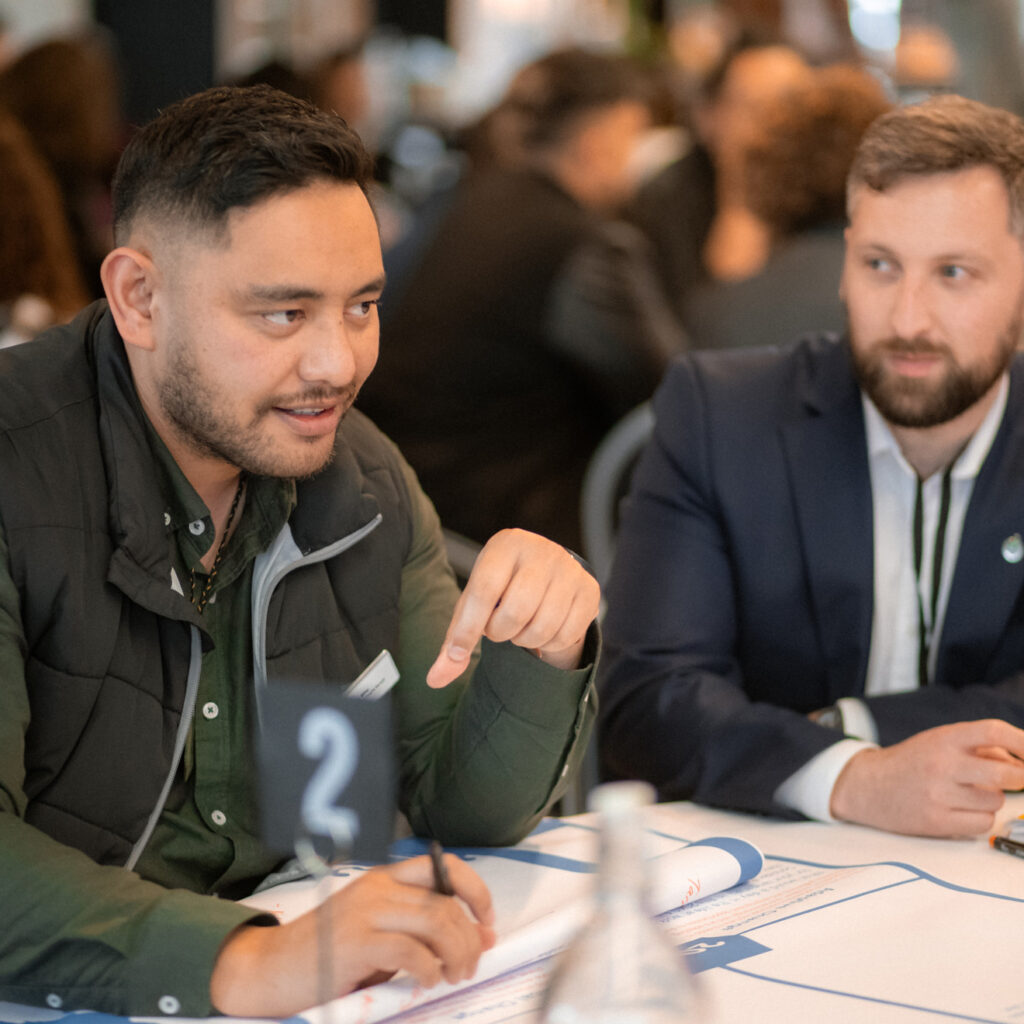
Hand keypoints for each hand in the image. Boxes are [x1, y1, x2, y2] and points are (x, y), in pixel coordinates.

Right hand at [211, 853, 494, 1017]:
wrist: (268, 969)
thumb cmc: (325, 956)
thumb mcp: (378, 935)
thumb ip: (421, 932)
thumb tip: (479, 939)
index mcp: (384, 879)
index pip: (443, 867)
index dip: (476, 892)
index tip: (488, 922)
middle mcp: (377, 887)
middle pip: (445, 902)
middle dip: (469, 937)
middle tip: (471, 965)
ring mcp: (365, 911)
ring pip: (435, 920)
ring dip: (456, 952)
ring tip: (453, 975)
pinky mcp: (355, 941)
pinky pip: (409, 950)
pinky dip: (428, 969)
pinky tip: (425, 981)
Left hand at [427, 529, 599, 687]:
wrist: (546, 572)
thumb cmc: (501, 589)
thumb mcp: (474, 605)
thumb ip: (455, 640)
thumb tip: (435, 680)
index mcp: (506, 545)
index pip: (484, 590)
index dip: (469, 627)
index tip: (458, 652)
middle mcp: (541, 550)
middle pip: (515, 611)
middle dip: (501, 632)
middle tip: (499, 627)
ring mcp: (569, 569)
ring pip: (542, 626)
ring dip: (525, 640)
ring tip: (521, 627)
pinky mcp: (590, 589)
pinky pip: (566, 634)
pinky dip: (550, 643)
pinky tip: (544, 629)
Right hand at [829, 719, 1023, 836]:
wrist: (868, 787)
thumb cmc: (913, 763)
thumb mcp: (940, 742)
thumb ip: (981, 748)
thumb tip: (1021, 763)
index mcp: (944, 738)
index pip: (994, 732)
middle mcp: (942, 764)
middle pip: (1007, 774)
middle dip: (1021, 778)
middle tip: (1018, 778)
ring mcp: (939, 794)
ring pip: (996, 801)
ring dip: (992, 799)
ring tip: (969, 793)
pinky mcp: (936, 822)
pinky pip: (983, 823)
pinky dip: (980, 818)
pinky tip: (962, 810)